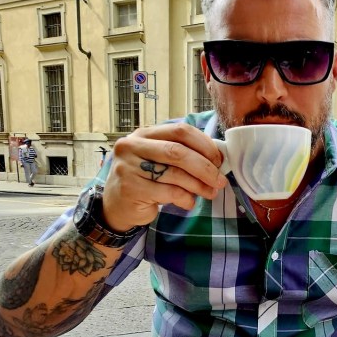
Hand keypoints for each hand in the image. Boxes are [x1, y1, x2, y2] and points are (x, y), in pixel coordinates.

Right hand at [101, 123, 228, 231]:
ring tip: (210, 193)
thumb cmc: (145, 181)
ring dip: (199, 186)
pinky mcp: (131, 188)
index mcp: (144, 134)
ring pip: (175, 174)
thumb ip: (182, 156)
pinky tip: (189, 202)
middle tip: (219, 180)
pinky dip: (186, 198)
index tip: (218, 160)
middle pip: (178, 152)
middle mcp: (133, 145)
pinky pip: (170, 192)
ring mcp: (129, 166)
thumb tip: (218, 160)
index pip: (180, 131)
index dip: (204, 145)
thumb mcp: (160, 162)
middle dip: (205, 167)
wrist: (116, 206)